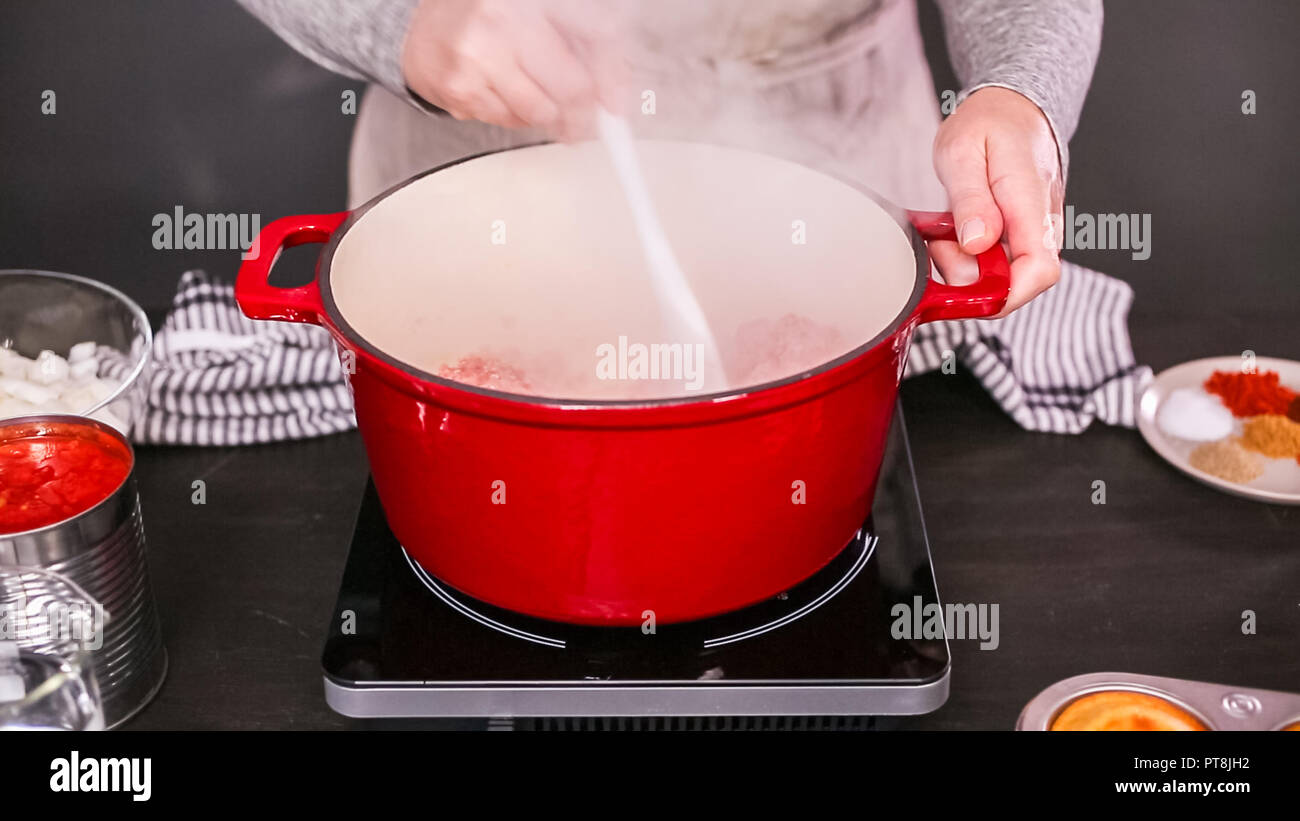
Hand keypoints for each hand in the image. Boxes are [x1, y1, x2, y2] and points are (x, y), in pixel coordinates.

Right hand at [400, 0, 621, 136]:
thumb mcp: (538, 12)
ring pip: (541, 112)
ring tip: (533, 92)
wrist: (417, 29)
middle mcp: (502, 21)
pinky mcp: (461, 90)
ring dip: (549, 114)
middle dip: (584, 111)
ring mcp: (478, 58)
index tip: (618, 104)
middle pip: (571, 87)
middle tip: (585, 119)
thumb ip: (583, 40)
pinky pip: (510, 121)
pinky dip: (517, 116)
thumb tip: (617, 90)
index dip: (612, 77)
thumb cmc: (485, 18)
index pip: (595, 35)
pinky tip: (504, 93)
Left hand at [930, 87, 1064, 316]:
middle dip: (972, 280)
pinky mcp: (1023, 234)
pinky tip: (955, 235)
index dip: (1003, 294)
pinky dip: (970, 257)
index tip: (962, 289)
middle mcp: (1042, 222)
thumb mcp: (962, 152)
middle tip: (941, 246)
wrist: (1010, 107)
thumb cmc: (988, 123)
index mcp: (1031, 200)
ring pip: (1005, 276)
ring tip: (945, 234)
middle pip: (1019, 282)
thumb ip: (970, 200)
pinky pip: (999, 262)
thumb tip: (977, 244)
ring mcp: (1035, 231)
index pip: (1039, 270)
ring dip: (967, 267)